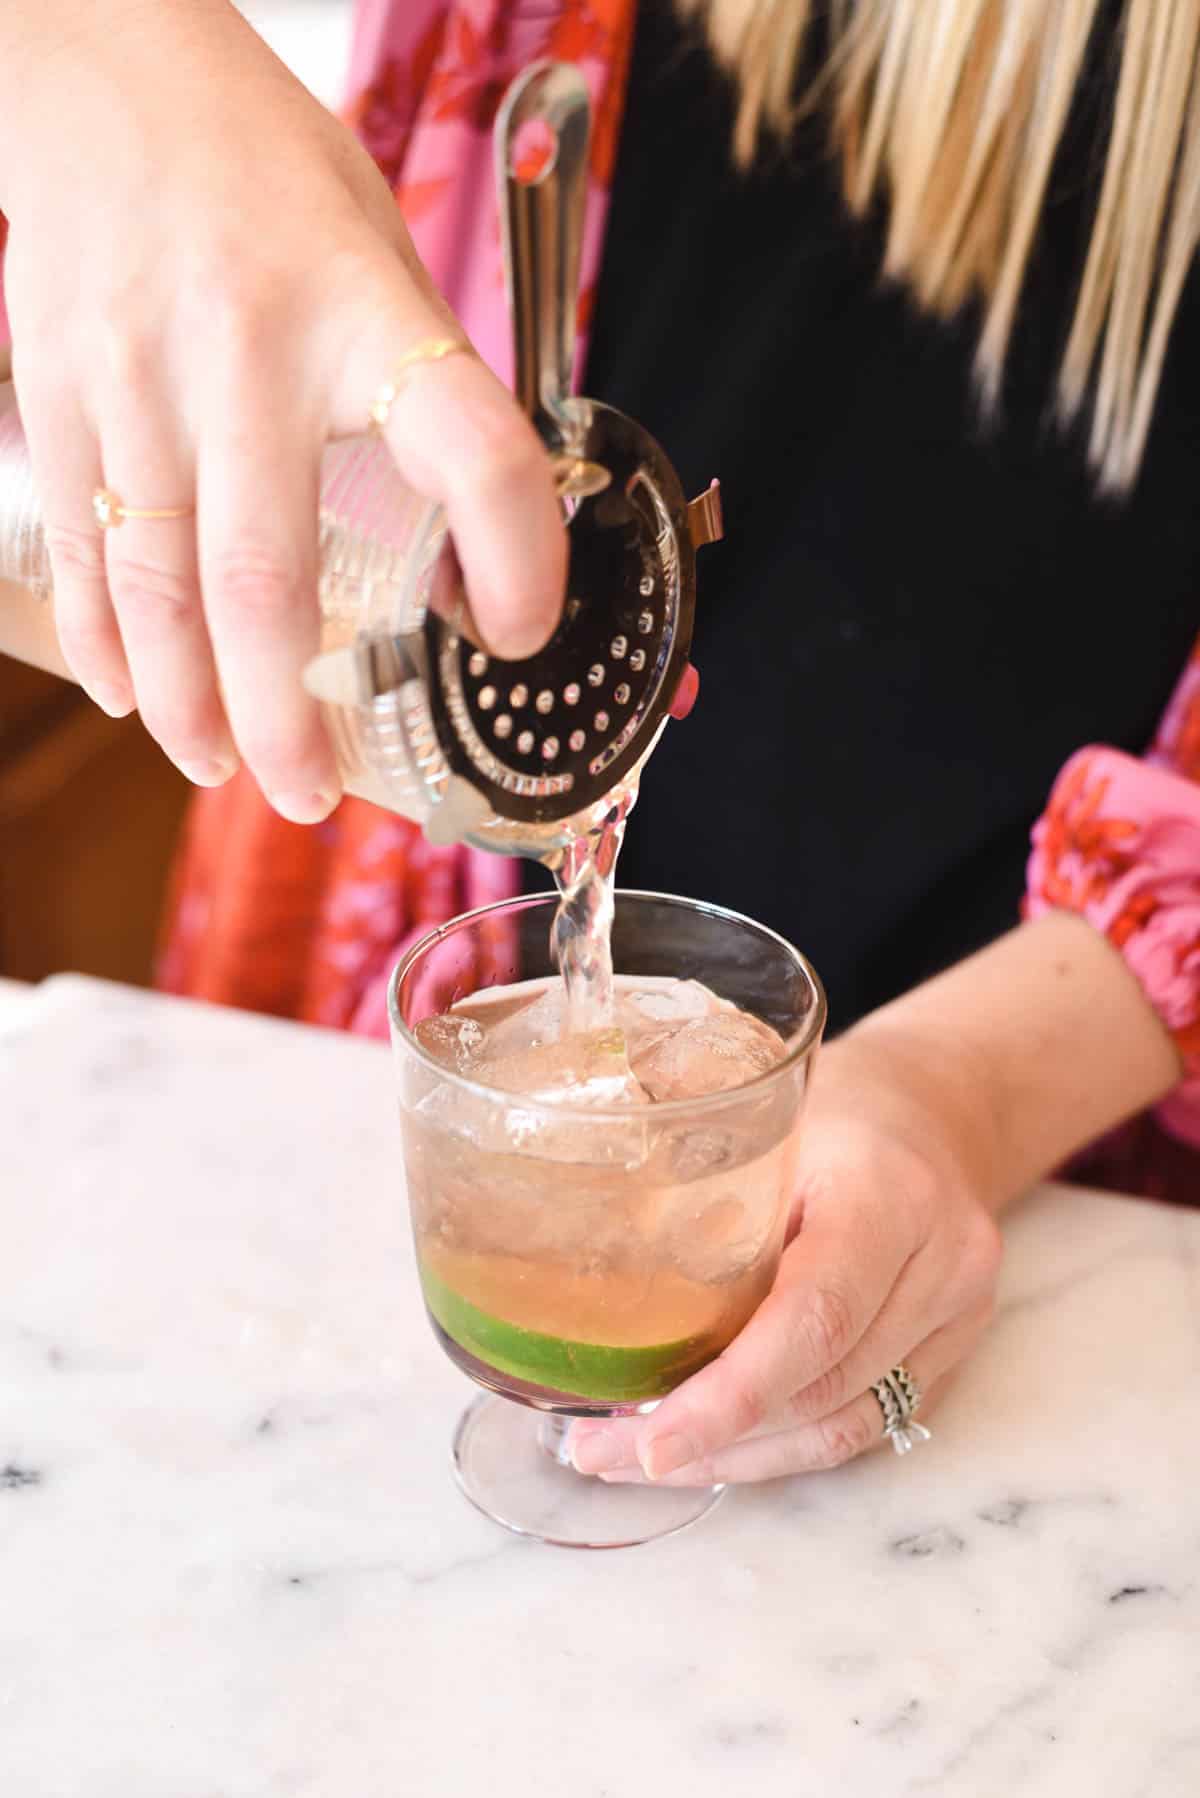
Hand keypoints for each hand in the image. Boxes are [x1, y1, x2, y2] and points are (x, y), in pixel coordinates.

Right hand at [0, 1, 563, 817]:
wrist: (106, 67)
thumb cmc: (271, 178)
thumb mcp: (385, 258)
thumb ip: (423, 402)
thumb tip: (461, 572)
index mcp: (366, 308)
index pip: (473, 446)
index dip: (513, 556)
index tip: (517, 635)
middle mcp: (247, 349)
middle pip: (264, 576)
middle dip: (285, 719)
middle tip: (310, 800)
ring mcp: (137, 374)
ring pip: (153, 585)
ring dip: (190, 705)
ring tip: (224, 770)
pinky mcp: (59, 389)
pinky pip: (81, 547)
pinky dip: (107, 640)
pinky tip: (135, 695)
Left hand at [568, 1021, 1003, 1483]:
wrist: (939, 1109)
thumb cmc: (837, 1105)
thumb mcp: (766, 1118)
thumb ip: (698, 1187)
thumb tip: (570, 1256)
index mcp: (887, 1193)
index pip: (814, 1317)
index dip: (731, 1395)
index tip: (650, 1441)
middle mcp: (940, 1264)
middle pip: (821, 1387)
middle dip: (706, 1438)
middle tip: (598, 1446)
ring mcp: (955, 1317)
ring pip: (841, 1425)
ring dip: (734, 1458)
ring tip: (631, 1456)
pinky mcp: (948, 1353)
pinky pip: (861, 1425)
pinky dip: (778, 1446)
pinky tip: (707, 1445)